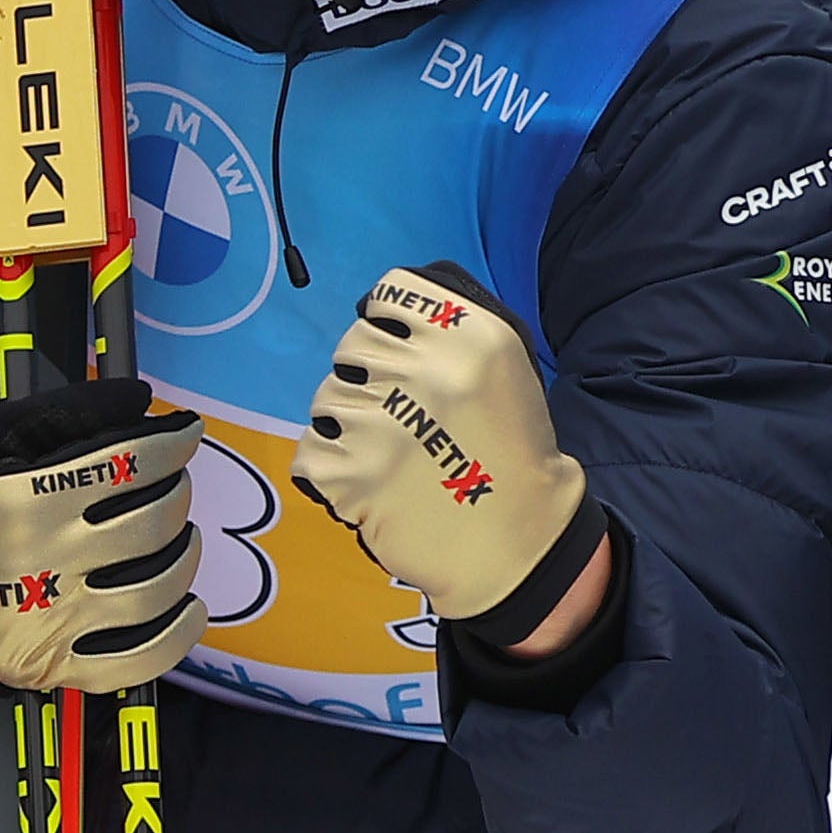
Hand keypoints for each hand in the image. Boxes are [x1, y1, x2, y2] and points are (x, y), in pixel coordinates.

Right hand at [0, 379, 205, 692]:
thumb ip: (66, 413)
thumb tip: (138, 396)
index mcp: (29, 497)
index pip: (133, 465)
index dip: (173, 446)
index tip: (183, 438)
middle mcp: (43, 561)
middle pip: (154, 525)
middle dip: (178, 496)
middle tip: (173, 487)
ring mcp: (46, 621)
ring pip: (155, 591)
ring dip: (184, 560)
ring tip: (180, 542)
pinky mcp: (41, 666)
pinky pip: (131, 663)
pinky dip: (174, 638)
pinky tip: (186, 611)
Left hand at [293, 265, 599, 628]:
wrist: (519, 538)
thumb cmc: (512, 451)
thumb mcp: (503, 367)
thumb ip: (448, 331)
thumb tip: (379, 314)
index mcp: (468, 334)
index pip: (389, 294)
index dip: (386, 324)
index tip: (397, 352)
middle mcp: (425, 369)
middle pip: (352, 347)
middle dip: (367, 379)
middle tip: (398, 418)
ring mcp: (383, 422)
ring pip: (326, 399)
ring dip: (348, 426)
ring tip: (387, 455)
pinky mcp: (352, 474)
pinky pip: (312, 451)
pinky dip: (332, 471)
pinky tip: (371, 485)